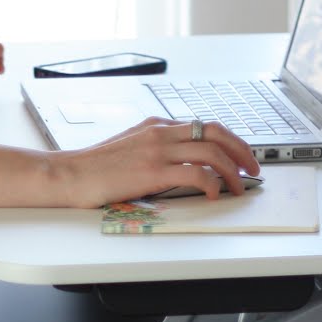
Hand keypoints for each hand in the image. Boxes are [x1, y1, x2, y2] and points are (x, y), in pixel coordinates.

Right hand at [61, 117, 260, 207]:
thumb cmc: (93, 169)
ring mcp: (158, 150)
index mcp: (156, 126)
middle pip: (216, 132)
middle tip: (252, 169)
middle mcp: (161, 132)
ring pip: (212, 150)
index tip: (239, 157)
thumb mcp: (127, 149)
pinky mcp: (153, 171)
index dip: (229, 141)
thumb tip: (175, 164)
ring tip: (239, 186)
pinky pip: (195, 173)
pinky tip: (214, 195)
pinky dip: (212, 183)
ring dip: (232, 170)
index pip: (203, 126)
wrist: (69, 175)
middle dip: (241, 151)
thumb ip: (152, 149)